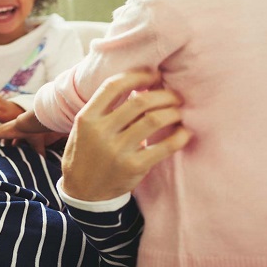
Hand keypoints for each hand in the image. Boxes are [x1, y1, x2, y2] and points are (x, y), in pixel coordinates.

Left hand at [0, 109, 51, 153]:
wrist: (31, 126)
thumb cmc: (35, 134)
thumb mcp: (37, 146)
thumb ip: (39, 154)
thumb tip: (45, 164)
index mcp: (16, 133)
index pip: (8, 140)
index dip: (5, 146)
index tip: (3, 155)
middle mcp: (7, 131)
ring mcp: (1, 131)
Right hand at [60, 70, 191, 200]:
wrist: (82, 191)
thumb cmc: (87, 152)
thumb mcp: (85, 126)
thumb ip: (105, 106)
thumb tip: (139, 83)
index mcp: (87, 117)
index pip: (114, 86)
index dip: (138, 76)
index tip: (154, 75)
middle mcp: (101, 131)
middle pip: (140, 101)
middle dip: (163, 94)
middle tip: (174, 96)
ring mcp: (117, 150)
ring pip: (154, 120)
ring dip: (173, 112)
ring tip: (178, 112)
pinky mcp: (133, 167)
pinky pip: (164, 147)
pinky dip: (179, 136)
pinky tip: (184, 133)